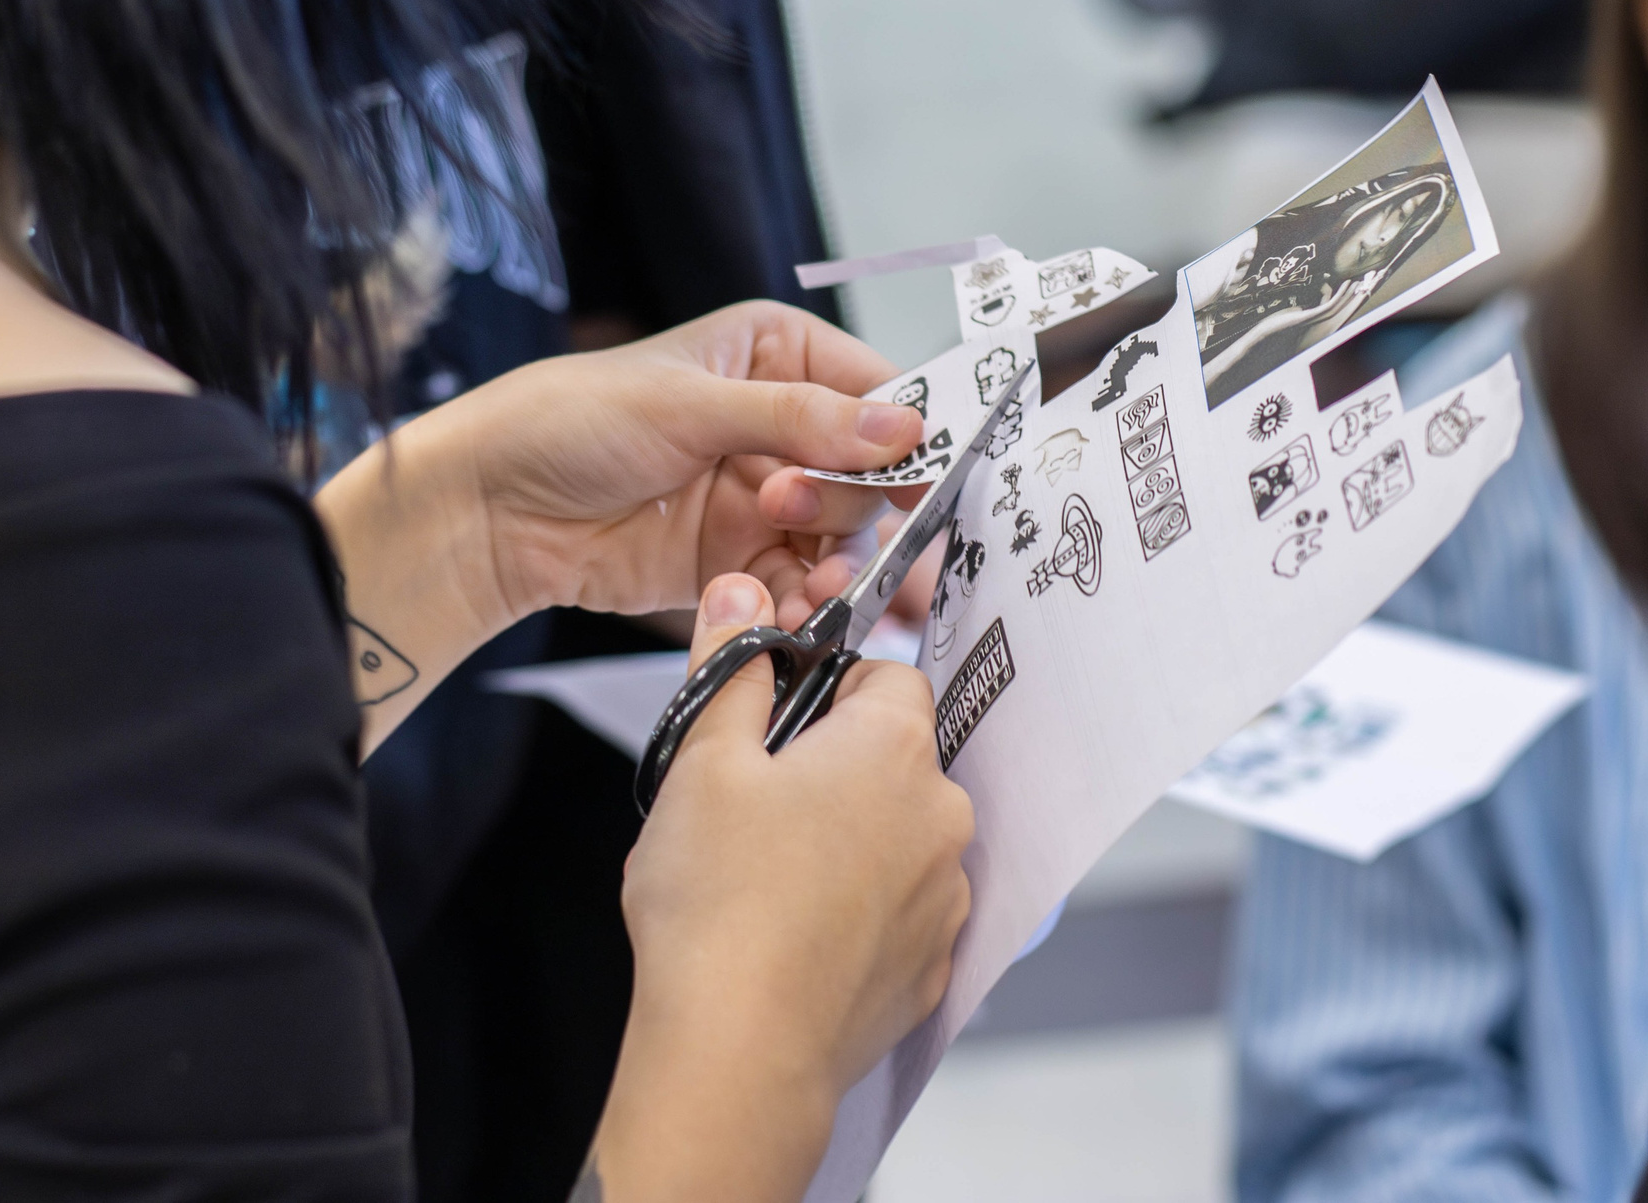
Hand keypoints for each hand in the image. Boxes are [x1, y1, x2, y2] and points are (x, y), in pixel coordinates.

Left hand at [315, 302, 924, 753]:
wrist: (489, 509)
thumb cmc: (571, 421)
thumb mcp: (690, 405)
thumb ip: (802, 421)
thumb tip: (904, 428)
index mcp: (776, 353)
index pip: (877, 388)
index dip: (907, 432)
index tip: (922, 472)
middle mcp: (782, 422)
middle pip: (871, 471)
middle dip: (853, 501)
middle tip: (795, 512)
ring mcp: (763, 495)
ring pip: (844, 535)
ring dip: (836, 561)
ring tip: (808, 579)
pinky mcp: (739, 558)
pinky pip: (800, 581)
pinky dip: (803, 600)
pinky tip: (788, 610)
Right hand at [595, 574, 973, 1201]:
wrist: (738, 1054)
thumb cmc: (715, 901)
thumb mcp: (702, 763)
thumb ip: (730, 670)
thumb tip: (739, 594)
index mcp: (893, 748)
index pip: (889, 675)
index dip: (829, 688)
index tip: (777, 721)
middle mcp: (942, 815)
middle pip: (897, 759)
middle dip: (836, 769)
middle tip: (757, 806)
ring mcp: (946, 897)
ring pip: (901, 838)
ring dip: (852, 842)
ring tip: (769, 881)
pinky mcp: (934, 967)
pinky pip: (902, 913)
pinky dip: (861, 915)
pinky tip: (797, 937)